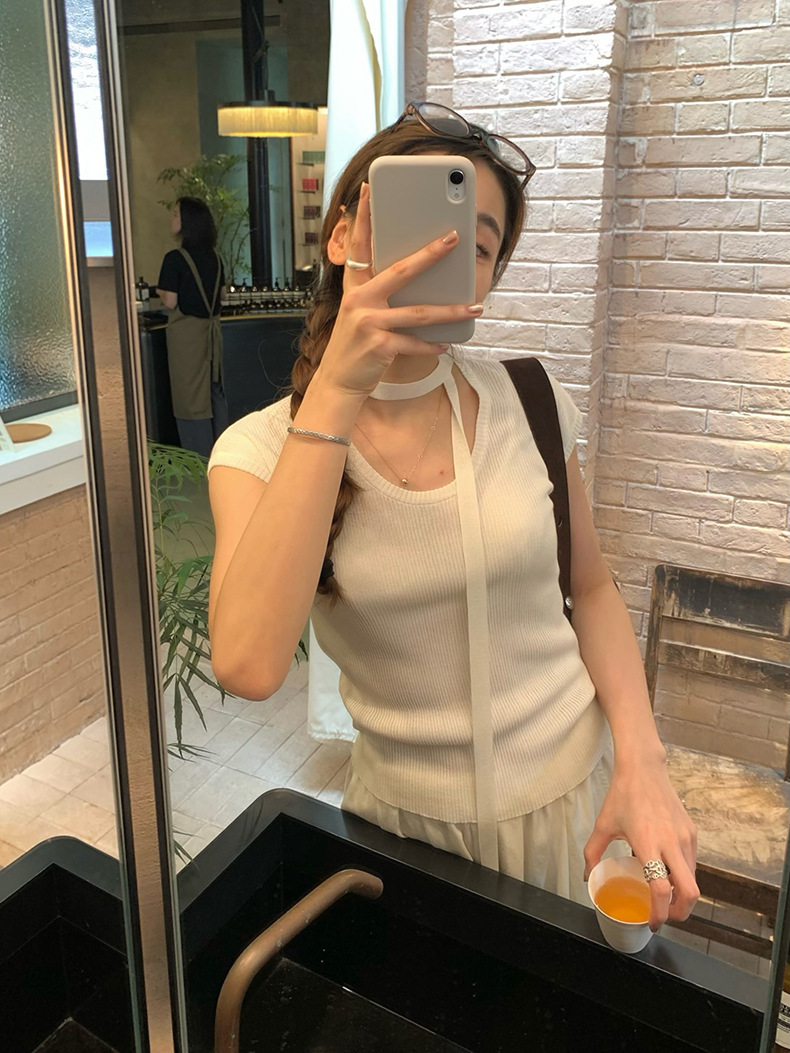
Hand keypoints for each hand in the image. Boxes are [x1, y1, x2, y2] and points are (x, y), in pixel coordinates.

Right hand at [314, 181, 482, 399]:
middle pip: (400, 270)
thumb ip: (380, 295)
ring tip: (475, 307)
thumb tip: (418, 281)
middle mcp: (359, 301)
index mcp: (355, 289)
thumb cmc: (355, 346)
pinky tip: (446, 345)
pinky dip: (432, 345)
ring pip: (418, 312)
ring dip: (450, 311)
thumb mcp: (361, 314)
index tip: (367, 190)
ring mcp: (368, 322)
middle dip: (430, 253)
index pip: (359, 247)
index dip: (362, 218)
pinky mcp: (379, 345)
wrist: (338, 382)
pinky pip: (414, 342)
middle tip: (453, 237)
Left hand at [584, 754, 698, 931]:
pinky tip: (667, 871)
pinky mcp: (691, 832)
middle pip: (690, 892)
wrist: (643, 768)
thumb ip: (592, 853)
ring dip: (682, 893)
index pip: (662, 889)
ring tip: (664, 895)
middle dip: (681, 912)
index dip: (660, 913)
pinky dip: (684, 875)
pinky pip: (692, 862)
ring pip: (693, 879)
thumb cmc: (622, 795)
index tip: (653, 922)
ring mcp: (684, 837)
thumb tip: (587, 876)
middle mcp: (671, 843)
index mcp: (647, 843)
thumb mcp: (602, 825)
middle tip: (667, 916)